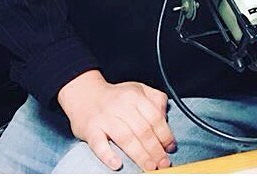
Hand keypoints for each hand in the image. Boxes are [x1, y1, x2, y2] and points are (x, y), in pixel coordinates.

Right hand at [57, 69, 175, 171]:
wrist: (85, 94)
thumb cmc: (116, 97)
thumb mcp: (139, 89)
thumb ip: (156, 100)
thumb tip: (165, 118)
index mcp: (135, 96)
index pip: (154, 117)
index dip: (165, 134)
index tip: (170, 147)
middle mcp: (121, 106)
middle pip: (142, 130)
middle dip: (155, 149)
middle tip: (163, 163)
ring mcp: (105, 118)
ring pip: (126, 138)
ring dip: (140, 155)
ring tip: (150, 167)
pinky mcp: (91, 130)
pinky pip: (99, 144)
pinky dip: (108, 155)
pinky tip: (117, 164)